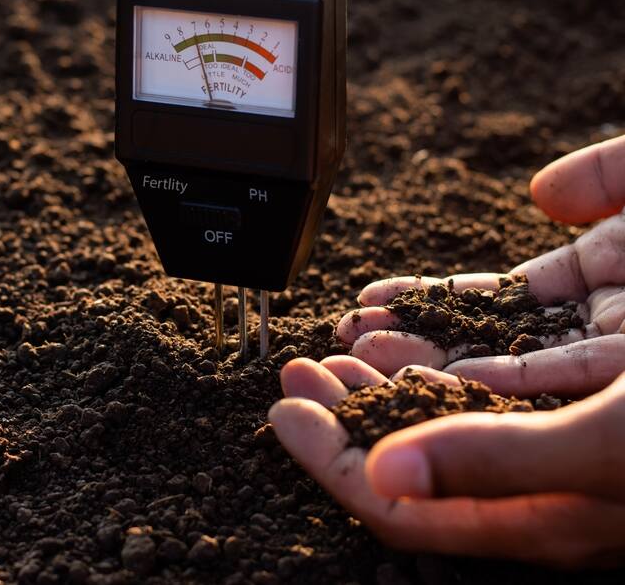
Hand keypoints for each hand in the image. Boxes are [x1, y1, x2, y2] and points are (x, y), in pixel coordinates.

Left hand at [269, 355, 624, 565]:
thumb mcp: (605, 448)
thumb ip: (498, 461)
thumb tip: (384, 473)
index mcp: (529, 517)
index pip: (396, 506)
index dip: (330, 462)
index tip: (283, 413)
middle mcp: (529, 498)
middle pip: (407, 467)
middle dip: (341, 418)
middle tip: (298, 372)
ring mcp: (550, 463)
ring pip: (440, 436)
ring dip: (381, 393)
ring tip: (339, 358)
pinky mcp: (570, 427)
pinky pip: (482, 411)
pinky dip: (438, 378)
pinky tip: (420, 359)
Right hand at [336, 134, 624, 395]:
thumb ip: (605, 171)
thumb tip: (540, 193)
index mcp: (617, 271)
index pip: (505, 292)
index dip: (434, 296)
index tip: (372, 299)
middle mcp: (614, 319)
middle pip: (496, 334)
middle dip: (419, 337)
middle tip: (350, 339)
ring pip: (518, 361)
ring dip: (443, 363)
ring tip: (370, 357)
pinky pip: (570, 377)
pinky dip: (509, 376)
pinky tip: (452, 373)